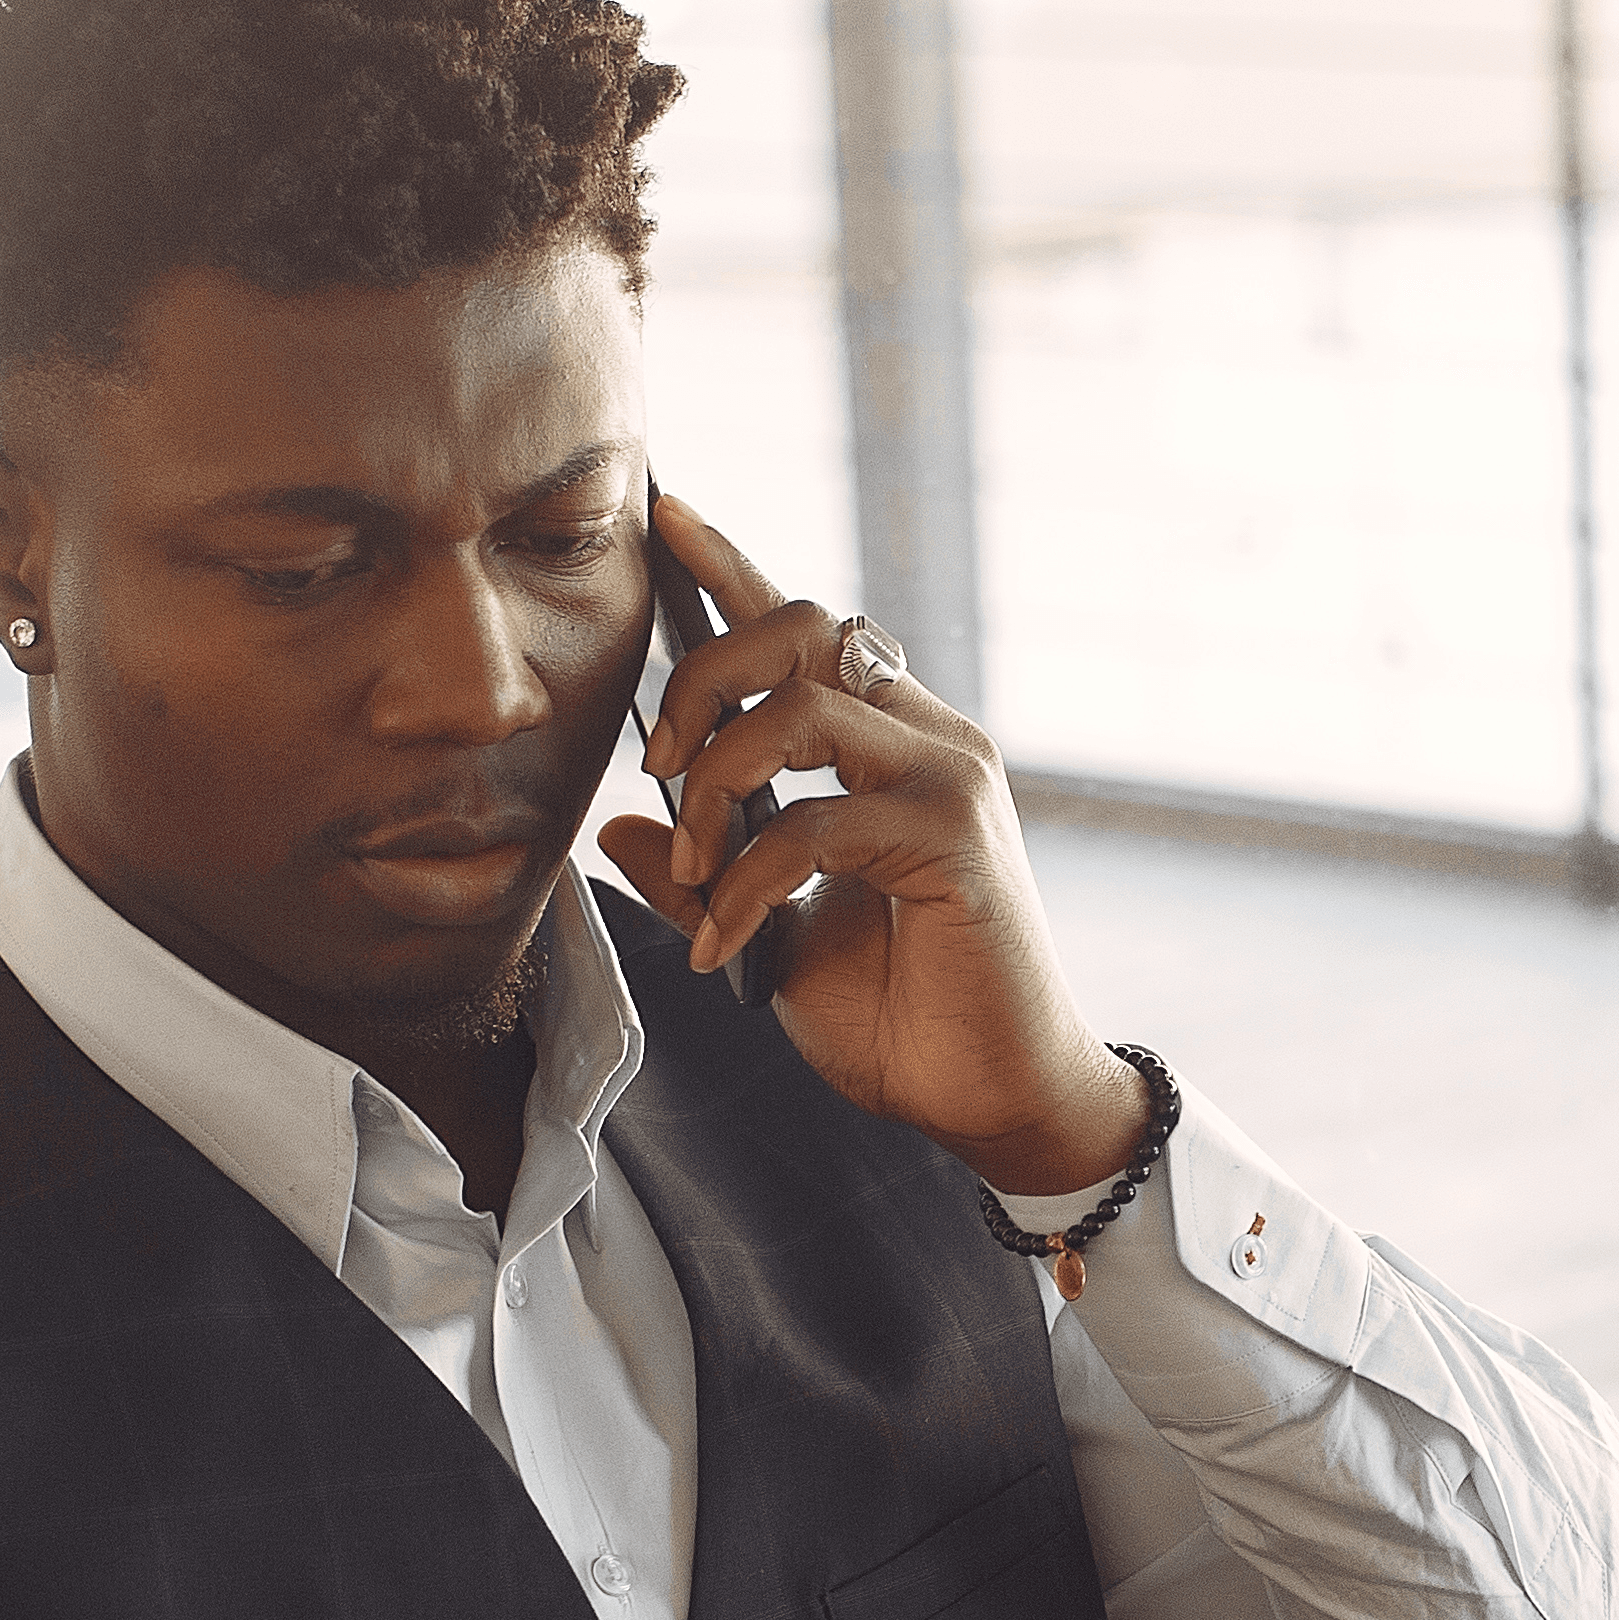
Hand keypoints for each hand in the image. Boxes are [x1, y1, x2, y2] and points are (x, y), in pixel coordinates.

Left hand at [595, 490, 1151, 1195]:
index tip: (668, 516)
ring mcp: (949, 779)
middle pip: (799, 630)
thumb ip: (707, 873)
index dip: (734, 566)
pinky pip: (810, 821)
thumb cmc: (904, 1022)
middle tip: (657, 768)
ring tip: (697, 872)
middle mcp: (929, 739)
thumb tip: (623, 827)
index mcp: (891, 747)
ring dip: (714, 785)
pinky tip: (723, 941)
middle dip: (701, 681)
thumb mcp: (773, 938)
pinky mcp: (952, 835)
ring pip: (800, 707)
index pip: (805, 631)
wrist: (996, 1102)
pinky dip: (745, 882)